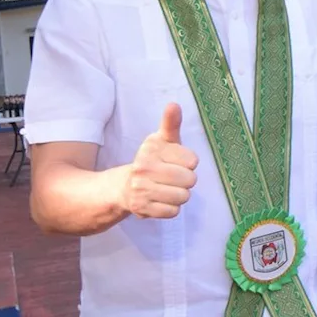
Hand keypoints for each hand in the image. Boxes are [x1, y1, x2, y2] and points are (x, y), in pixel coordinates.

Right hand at [122, 104, 198, 218]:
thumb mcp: (163, 140)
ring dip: (180, 195)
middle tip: (173, 178)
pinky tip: (160, 200)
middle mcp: (142, 167)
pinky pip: (173, 211)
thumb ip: (171, 123)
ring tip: (167, 189)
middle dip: (186, 181)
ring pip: (183, 196)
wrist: (125, 187)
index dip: (189, 163)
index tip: (176, 161)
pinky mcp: (141, 208)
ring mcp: (141, 189)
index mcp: (151, 149)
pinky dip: (171, 208)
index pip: (192, 161)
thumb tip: (174, 104)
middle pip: (190, 180)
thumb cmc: (154, 161)